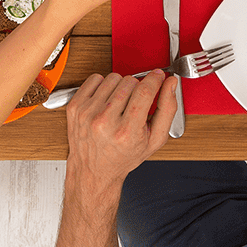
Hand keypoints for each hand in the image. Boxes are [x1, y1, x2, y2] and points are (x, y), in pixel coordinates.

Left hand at [65, 70, 178, 188]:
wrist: (94, 170)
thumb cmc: (124, 156)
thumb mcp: (154, 140)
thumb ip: (167, 109)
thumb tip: (170, 83)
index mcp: (127, 132)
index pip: (144, 91)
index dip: (155, 79)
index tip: (158, 76)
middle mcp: (104, 122)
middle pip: (129, 82)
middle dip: (137, 88)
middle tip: (135, 103)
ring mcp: (88, 113)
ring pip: (113, 78)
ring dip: (120, 86)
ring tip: (120, 104)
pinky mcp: (76, 106)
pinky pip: (95, 78)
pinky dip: (103, 85)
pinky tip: (106, 101)